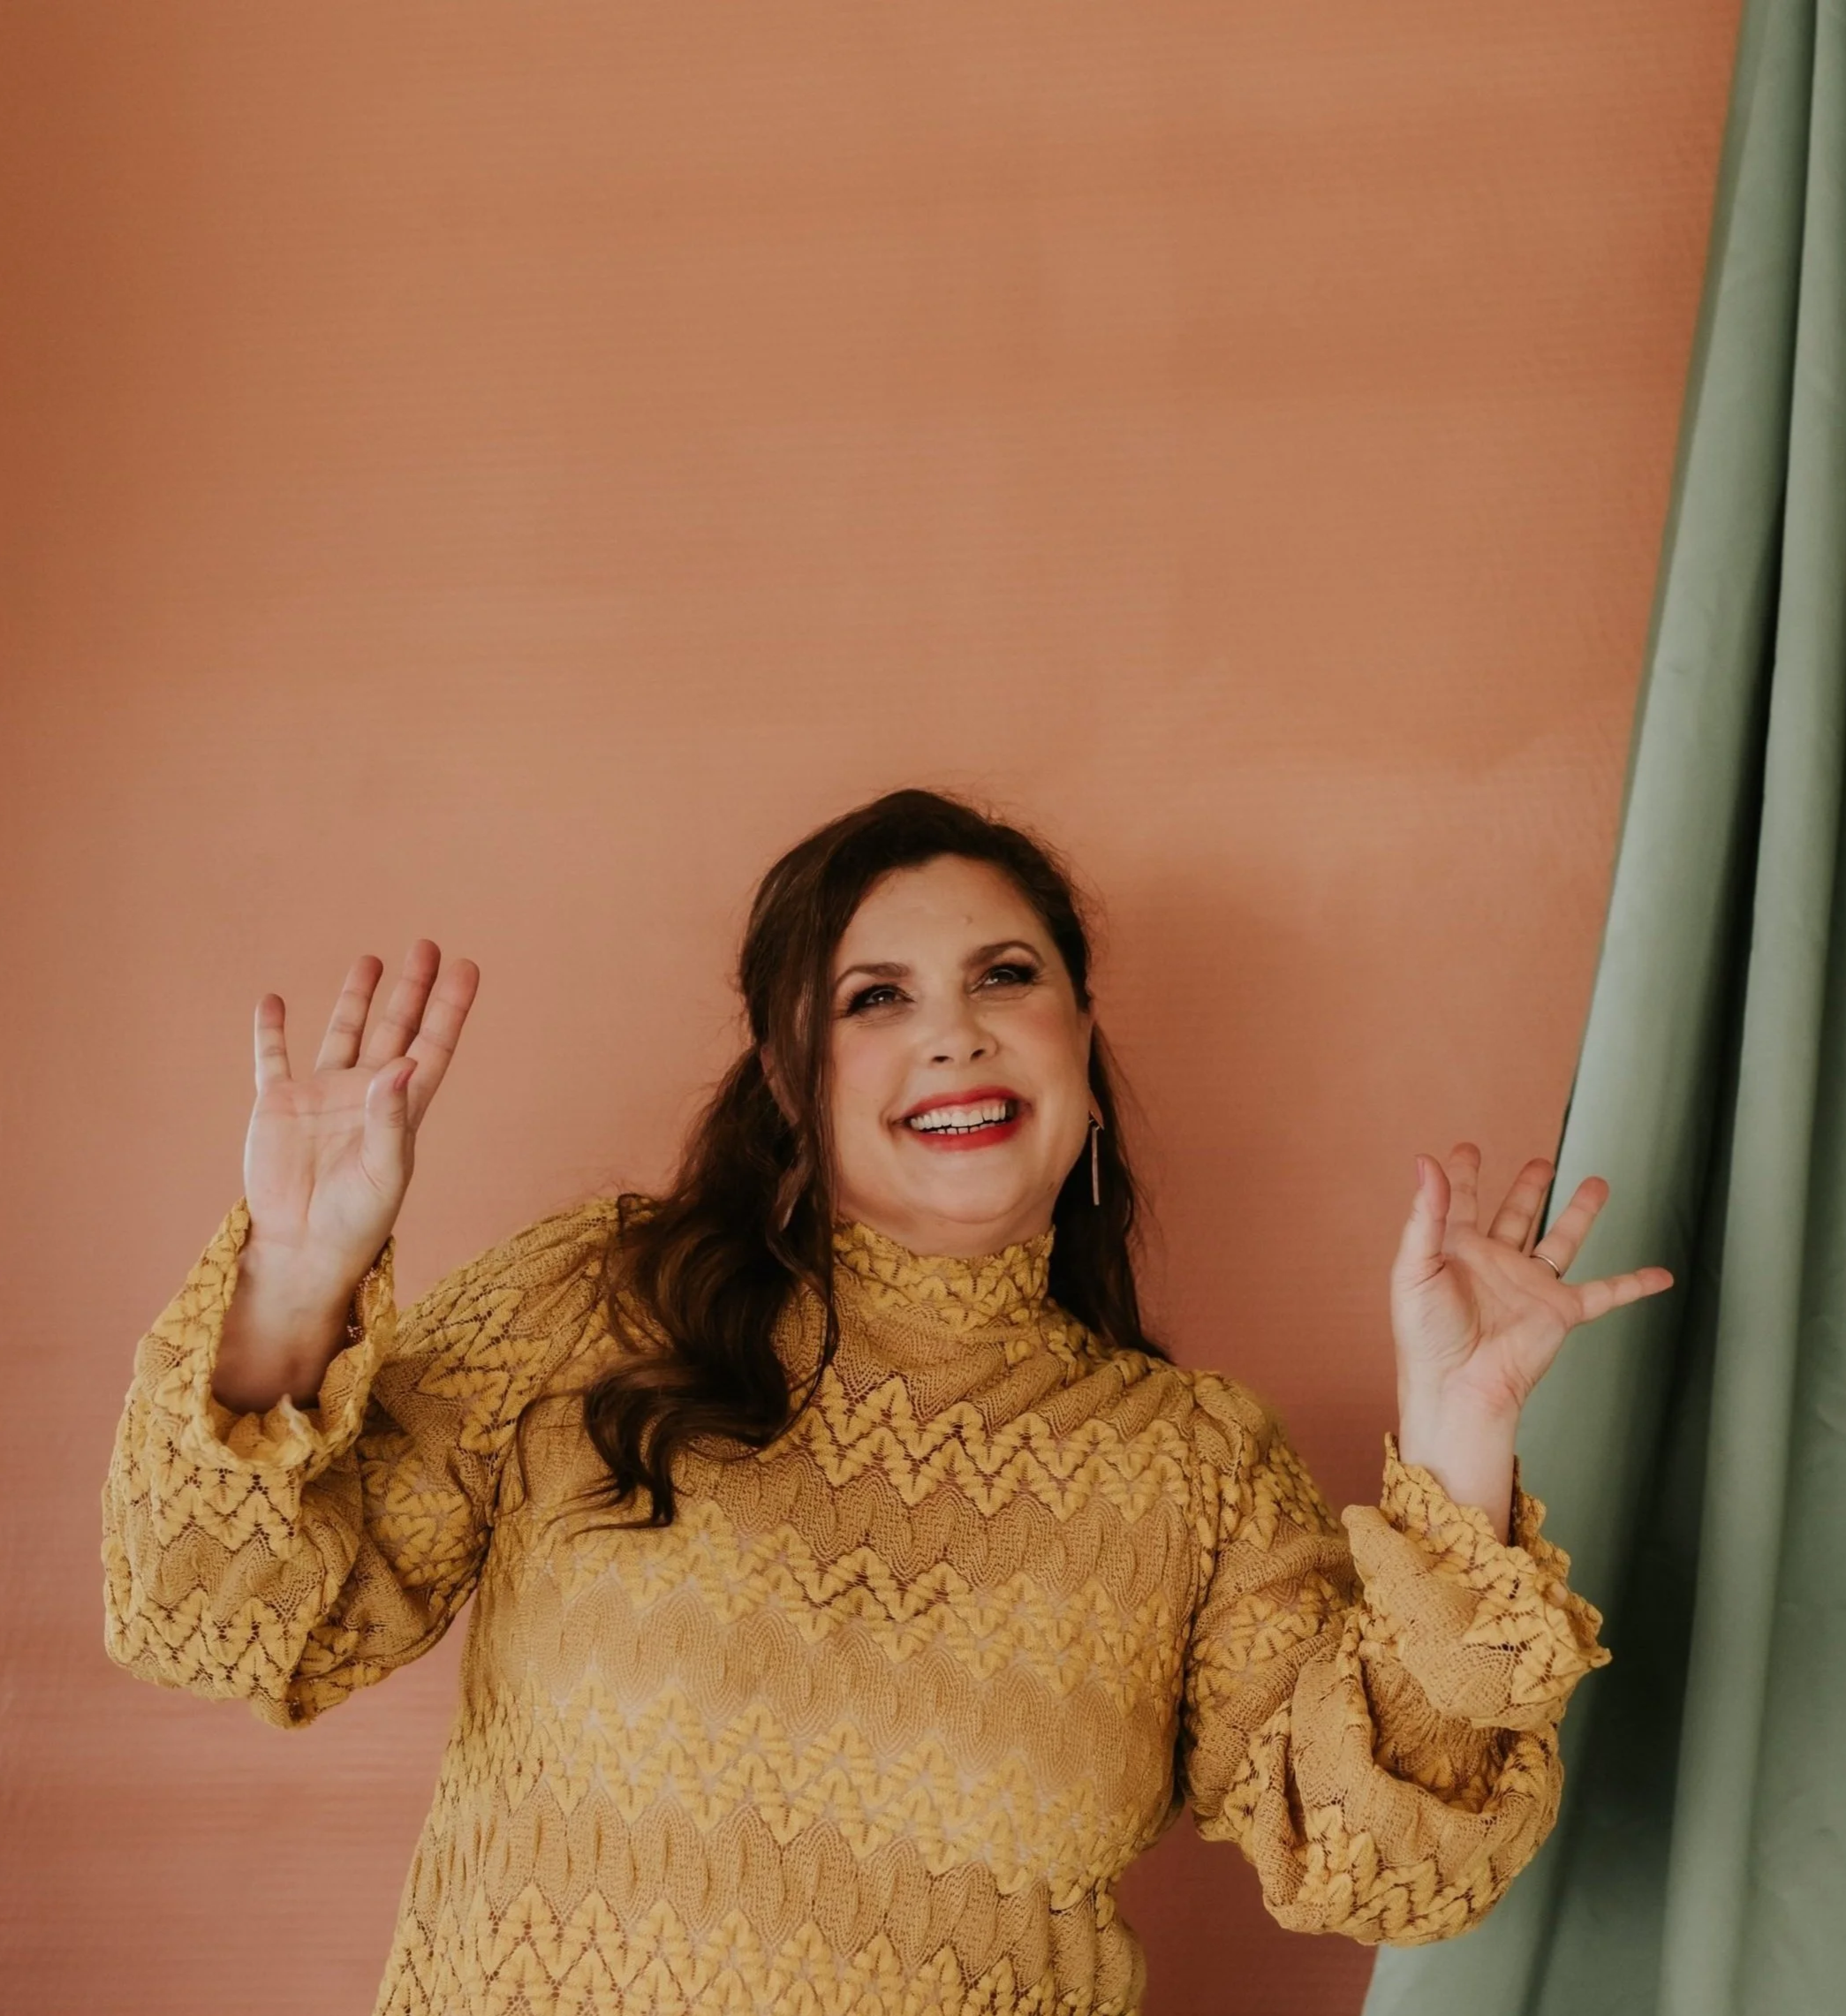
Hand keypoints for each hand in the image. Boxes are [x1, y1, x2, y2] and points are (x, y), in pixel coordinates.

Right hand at [240, 939, 479, 1299]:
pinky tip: (273, 1000)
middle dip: (412, 989)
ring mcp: (321, 1096)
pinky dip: (270, 1030)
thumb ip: (391, 1118)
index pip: (433, 1045)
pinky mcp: (278, 1105)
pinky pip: (273, 1058)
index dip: (451, 1007)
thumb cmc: (356, 1221)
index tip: (467, 967)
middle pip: (396, 1028)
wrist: (301, 1250)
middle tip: (428, 945)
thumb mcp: (384, 1172)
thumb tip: (404, 1063)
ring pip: (343, 1033)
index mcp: (401, 1109)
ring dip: (356, 998)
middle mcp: (365, 1095)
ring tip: (371, 959)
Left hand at [1389, 1143, 1672, 1538]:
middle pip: (1517, 1215)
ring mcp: (1530, 1286)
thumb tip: (1426, 1162)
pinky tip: (1659, 1275)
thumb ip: (1425, 1213)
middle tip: (1541, 1164)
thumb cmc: (1426, 1336)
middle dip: (1529, 1188)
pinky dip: (1634, 1284)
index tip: (1466, 1150)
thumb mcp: (1415, 1267)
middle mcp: (1495, 1264)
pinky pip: (1605, 1293)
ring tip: (1597, 1184)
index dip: (1461, 1176)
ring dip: (1580, 1213)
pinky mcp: (1559, 1311)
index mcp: (1457, 1251)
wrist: (1459, 1387)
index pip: (1460, 1202)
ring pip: (1562, 1240)